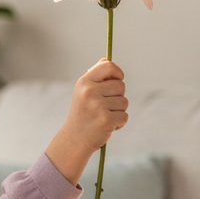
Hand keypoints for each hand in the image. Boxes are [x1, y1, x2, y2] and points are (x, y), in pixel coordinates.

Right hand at [44, 60, 128, 185]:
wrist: (75, 139)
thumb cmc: (83, 113)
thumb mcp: (83, 91)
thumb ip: (96, 75)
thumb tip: (106, 59)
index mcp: (84, 82)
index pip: (108, 66)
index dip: (117, 73)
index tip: (117, 80)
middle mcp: (90, 92)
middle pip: (121, 86)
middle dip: (118, 96)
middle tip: (105, 106)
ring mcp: (98, 106)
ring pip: (124, 102)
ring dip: (118, 111)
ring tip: (104, 117)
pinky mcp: (106, 120)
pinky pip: (124, 116)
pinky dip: (120, 123)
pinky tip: (107, 126)